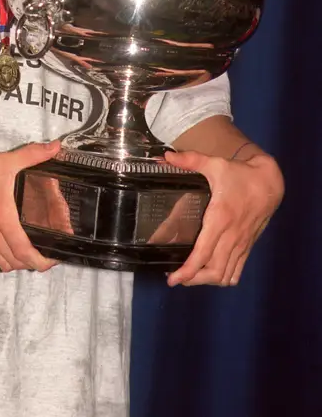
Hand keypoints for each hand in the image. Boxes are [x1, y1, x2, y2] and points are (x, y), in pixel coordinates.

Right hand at [0, 140, 61, 271]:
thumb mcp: (4, 160)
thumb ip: (32, 154)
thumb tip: (55, 147)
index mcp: (2, 218)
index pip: (24, 251)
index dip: (41, 261)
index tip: (53, 259)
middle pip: (15, 262)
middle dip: (33, 263)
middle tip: (46, 254)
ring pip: (1, 262)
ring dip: (16, 262)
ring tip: (29, 251)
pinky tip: (5, 246)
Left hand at [164, 148, 283, 286]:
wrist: (269, 183)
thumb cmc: (239, 175)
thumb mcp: (215, 163)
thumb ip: (190, 160)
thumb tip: (166, 156)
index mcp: (220, 218)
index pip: (203, 253)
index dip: (188, 270)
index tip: (173, 279)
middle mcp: (231, 236)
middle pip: (213, 271)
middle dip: (193, 280)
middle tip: (177, 278)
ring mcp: (241, 244)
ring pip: (225, 275)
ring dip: (207, 281)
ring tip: (191, 277)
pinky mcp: (248, 246)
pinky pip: (237, 271)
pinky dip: (223, 278)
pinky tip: (211, 274)